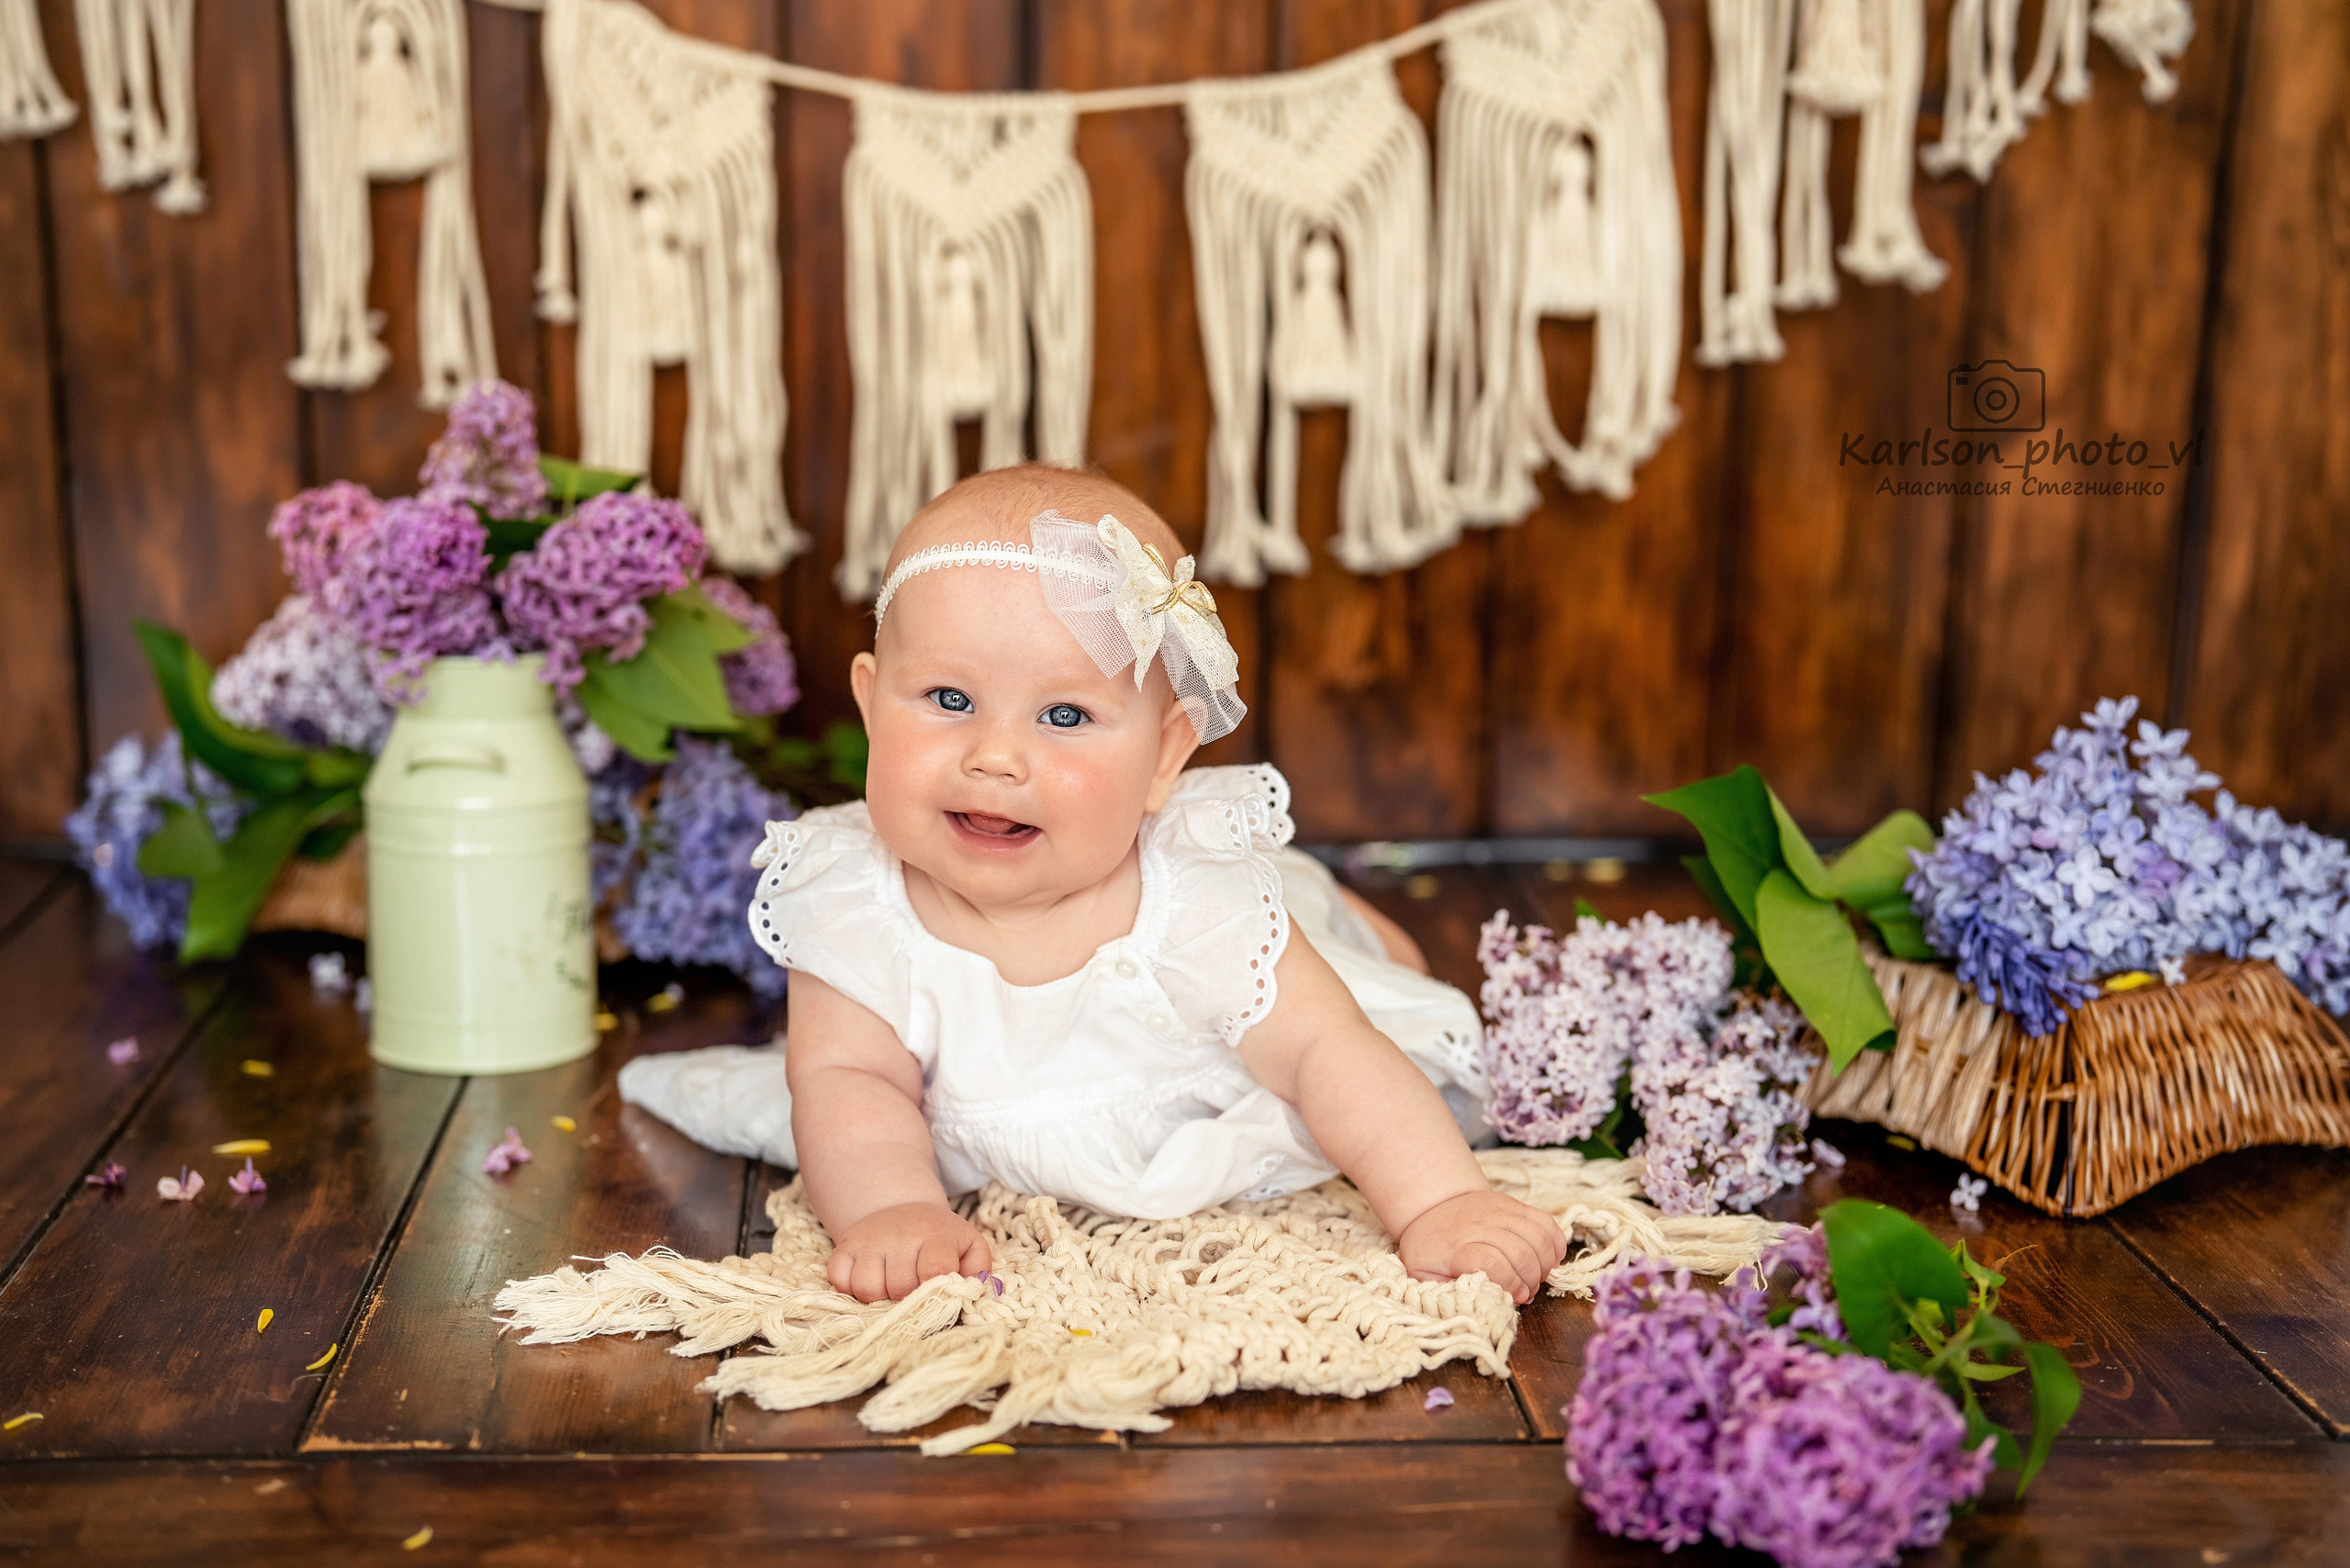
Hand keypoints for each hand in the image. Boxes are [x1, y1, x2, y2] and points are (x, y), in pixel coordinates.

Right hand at [825, 1202, 991, 1303]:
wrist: (903, 1209)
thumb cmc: (940, 1238)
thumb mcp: (969, 1245)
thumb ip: (978, 1269)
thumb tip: (971, 1291)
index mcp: (936, 1235)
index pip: (935, 1269)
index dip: (935, 1288)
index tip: (937, 1291)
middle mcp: (900, 1235)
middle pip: (899, 1286)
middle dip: (908, 1297)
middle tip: (914, 1288)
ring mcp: (869, 1240)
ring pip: (866, 1288)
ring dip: (879, 1297)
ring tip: (891, 1286)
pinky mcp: (844, 1245)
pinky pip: (838, 1280)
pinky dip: (849, 1288)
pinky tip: (869, 1278)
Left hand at [1396, 1190, 1566, 1304]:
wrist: (1433, 1206)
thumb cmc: (1429, 1249)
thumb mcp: (1422, 1275)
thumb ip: (1445, 1292)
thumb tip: (1477, 1304)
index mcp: (1454, 1246)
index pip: (1492, 1262)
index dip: (1510, 1283)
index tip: (1514, 1297)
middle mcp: (1478, 1225)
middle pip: (1520, 1252)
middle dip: (1530, 1280)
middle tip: (1526, 1292)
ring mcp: (1498, 1211)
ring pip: (1537, 1237)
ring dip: (1545, 1264)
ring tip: (1537, 1277)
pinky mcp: (1513, 1203)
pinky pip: (1545, 1221)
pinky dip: (1555, 1243)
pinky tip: (1551, 1259)